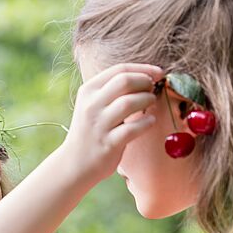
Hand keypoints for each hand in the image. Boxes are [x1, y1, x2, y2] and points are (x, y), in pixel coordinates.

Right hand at [61, 63, 163, 182]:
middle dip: (145, 82)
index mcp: (88, 91)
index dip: (143, 69)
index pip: (119, 70)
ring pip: (129, 102)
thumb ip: (112, 92)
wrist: (75, 163)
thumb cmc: (91, 131)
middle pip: (124, 81)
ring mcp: (99, 125)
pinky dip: (146, 122)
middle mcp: (91, 105)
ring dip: (147, 100)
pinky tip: (150, 121)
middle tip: (153, 88)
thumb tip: (145, 78)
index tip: (158, 73)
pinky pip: (132, 128)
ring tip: (151, 103)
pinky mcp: (108, 143)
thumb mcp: (93, 105)